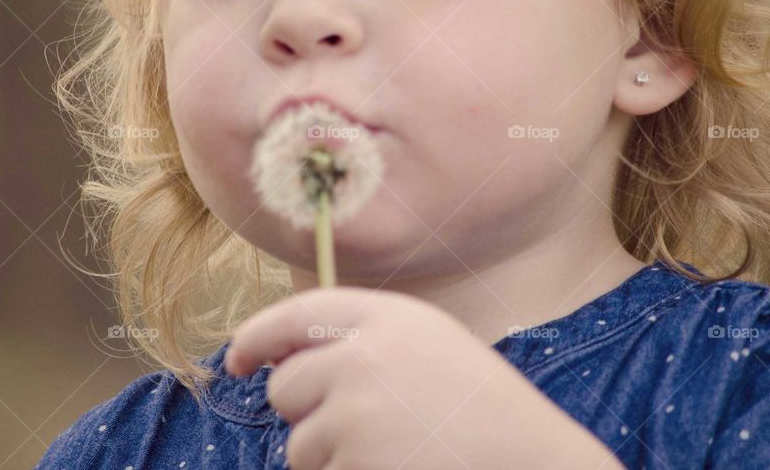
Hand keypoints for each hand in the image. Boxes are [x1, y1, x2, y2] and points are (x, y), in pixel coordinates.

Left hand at [225, 287, 621, 469]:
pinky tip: (397, 469)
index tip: (237, 359)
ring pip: (299, 445)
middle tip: (363, 424)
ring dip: (329, 456)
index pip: (294, 315)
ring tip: (394, 451)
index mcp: (385, 318)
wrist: (532, 462)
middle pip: (285, 388)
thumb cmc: (479, 408)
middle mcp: (362, 357)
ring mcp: (356, 415)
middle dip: (306, 412)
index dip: (256, 336)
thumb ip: (360, 337)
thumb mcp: (427, 344)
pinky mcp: (355, 465)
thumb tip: (281, 360)